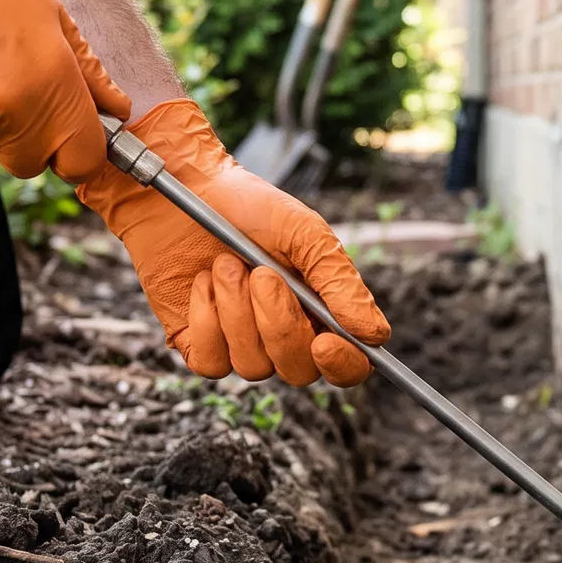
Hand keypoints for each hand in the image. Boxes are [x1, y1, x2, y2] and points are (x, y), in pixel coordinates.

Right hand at [0, 0, 127, 180]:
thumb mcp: (47, 12)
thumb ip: (87, 70)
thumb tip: (118, 110)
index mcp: (49, 84)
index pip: (83, 159)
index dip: (79, 150)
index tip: (71, 135)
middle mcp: (6, 112)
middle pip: (31, 162)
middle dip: (27, 137)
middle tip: (6, 84)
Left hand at [77, 100, 390, 385]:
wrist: (186, 191)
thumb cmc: (250, 208)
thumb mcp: (304, 233)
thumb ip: (339, 282)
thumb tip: (375, 334)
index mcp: (322, 311)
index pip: (349, 364)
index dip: (343, 365)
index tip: (325, 343)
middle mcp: (285, 334)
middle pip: (299, 370)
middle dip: (279, 323)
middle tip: (261, 273)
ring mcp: (242, 343)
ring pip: (253, 366)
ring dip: (237, 311)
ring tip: (225, 264)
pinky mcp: (200, 344)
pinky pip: (211, 362)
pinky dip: (206, 318)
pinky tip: (203, 282)